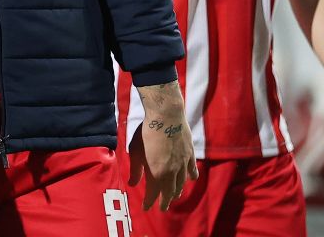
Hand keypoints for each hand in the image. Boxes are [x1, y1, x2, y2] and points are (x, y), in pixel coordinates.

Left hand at [129, 81, 196, 211]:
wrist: (166, 116)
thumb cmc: (146, 132)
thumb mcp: (135, 151)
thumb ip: (135, 170)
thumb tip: (132, 184)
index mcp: (156, 174)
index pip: (153, 194)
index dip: (149, 202)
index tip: (145, 208)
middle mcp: (171, 173)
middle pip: (169, 193)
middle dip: (165, 201)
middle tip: (162, 207)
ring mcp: (182, 164)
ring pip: (181, 184)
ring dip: (176, 191)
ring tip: (174, 195)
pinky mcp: (190, 155)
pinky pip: (191, 171)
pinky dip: (190, 177)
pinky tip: (190, 179)